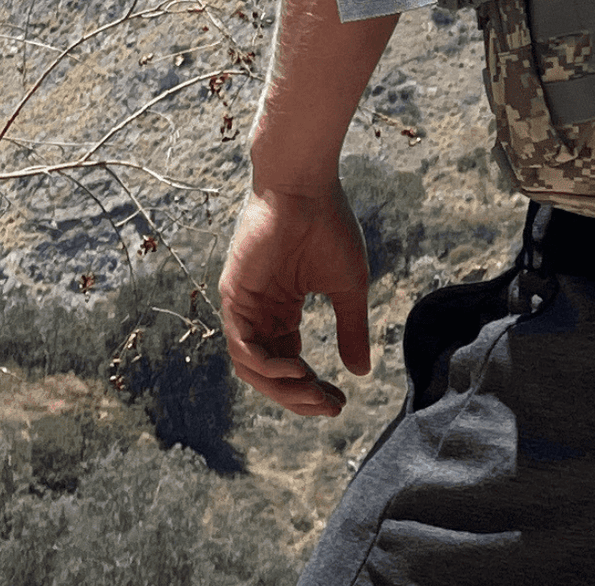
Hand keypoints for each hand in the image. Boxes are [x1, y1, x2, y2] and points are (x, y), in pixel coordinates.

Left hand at [219, 183, 371, 416]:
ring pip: (252, 366)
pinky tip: (296, 371)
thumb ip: (351, 329)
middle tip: (328, 408)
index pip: (290, 362)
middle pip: (270, 372)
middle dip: (298, 397)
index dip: (312, 388)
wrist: (306, 186)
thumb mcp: (348, 286)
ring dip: (282, 388)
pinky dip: (265, 365)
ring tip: (314, 395)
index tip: (339, 403)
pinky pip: (242, 344)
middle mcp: (259, 312)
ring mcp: (243, 305)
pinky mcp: (233, 295)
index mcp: (282, 309)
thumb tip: (361, 373)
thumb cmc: (329, 226)